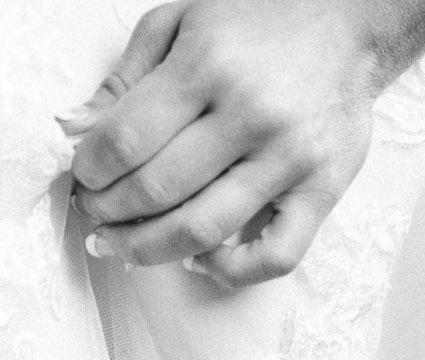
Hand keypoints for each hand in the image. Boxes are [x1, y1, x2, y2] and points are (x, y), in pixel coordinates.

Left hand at [66, 0, 424, 285]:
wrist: (349, 25)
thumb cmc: (260, 26)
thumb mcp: (182, 24)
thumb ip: (125, 77)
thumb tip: (74, 129)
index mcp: (208, 67)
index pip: (125, 140)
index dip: (90, 171)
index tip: (83, 177)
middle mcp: (251, 114)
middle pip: (155, 191)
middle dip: (108, 212)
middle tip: (96, 213)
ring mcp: (289, 158)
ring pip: (201, 230)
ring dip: (146, 249)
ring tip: (121, 245)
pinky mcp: (321, 190)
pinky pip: (272, 256)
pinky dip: (229, 271)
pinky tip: (199, 258)